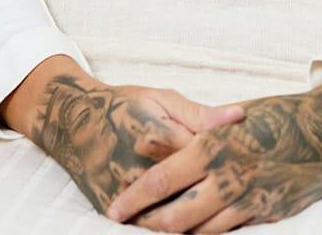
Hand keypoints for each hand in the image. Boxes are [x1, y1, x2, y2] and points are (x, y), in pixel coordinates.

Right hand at [23, 71, 243, 218]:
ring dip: (197, 221)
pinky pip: (146, 228)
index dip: (229, 165)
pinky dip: (170, 230)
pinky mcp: (111, 207)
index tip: (248, 166)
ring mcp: (123, 192)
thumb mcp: (162, 99)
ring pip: (171, 219)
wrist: (74, 118)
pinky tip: (191, 226)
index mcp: (156, 136)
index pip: (205, 161)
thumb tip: (241, 116)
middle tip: (238, 197)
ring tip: (219, 215)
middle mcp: (139, 167)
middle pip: (191, 196)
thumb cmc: (125, 104)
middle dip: (218, 200)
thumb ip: (201, 115)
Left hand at [104, 66, 321, 231]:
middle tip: (130, 226)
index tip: (113, 210)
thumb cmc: (274, 115)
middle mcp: (227, 178)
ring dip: (179, 233)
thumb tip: (155, 143)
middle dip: (150, 225)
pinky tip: (197, 232)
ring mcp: (249, 201)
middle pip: (176, 216)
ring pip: (202, 231)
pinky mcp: (268, 214)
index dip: (133, 199)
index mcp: (210, 146)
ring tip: (157, 231)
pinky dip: (209, 233)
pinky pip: (231, 232)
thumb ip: (195, 132)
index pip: (159, 181)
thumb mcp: (229, 116)